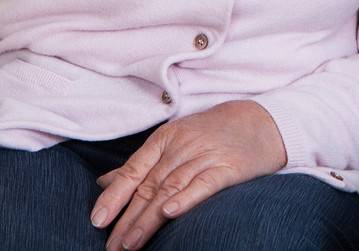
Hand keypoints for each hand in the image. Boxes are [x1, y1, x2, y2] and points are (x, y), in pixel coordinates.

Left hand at [90, 100, 287, 250]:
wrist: (261, 121)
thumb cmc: (212, 134)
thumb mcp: (173, 140)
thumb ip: (140, 164)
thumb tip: (104, 181)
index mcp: (164, 140)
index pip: (133, 171)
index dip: (114, 196)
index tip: (97, 220)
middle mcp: (181, 147)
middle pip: (148, 186)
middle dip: (127, 219)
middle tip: (112, 246)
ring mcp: (204, 156)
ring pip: (169, 189)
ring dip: (148, 219)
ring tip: (130, 244)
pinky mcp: (228, 167)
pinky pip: (204, 184)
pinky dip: (186, 198)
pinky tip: (171, 213)